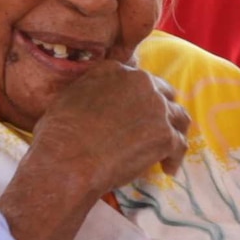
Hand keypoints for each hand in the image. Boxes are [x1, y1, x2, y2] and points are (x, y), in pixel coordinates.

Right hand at [0, 60, 189, 239]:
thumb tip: (95, 98)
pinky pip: (180, 146)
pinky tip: (167, 169)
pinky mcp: (165, 136)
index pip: (139, 79)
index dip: (140, 97)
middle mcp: (141, 82)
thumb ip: (91, 90)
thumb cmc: (58, 134)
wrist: (68, 161)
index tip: (138, 112)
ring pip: (178, 117)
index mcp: (115, 70)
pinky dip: (174, 158)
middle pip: (164, 93)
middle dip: (161, 110)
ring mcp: (157, 108)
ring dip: (174, 131)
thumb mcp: (69, 97)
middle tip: (155, 128)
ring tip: (168, 149)